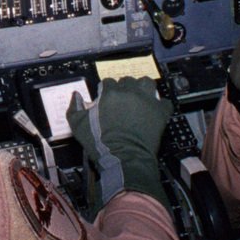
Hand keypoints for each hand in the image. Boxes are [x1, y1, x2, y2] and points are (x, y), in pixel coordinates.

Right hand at [68, 77, 168, 204]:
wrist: (124, 159)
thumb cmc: (101, 144)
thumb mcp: (78, 126)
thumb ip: (74, 107)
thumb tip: (75, 96)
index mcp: (111, 93)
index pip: (108, 82)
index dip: (106, 90)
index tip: (106, 98)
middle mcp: (130, 92)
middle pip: (128, 80)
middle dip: (124, 88)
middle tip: (122, 100)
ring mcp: (147, 101)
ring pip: (147, 83)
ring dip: (143, 88)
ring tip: (140, 98)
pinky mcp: (160, 112)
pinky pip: (164, 102)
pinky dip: (160, 106)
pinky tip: (155, 112)